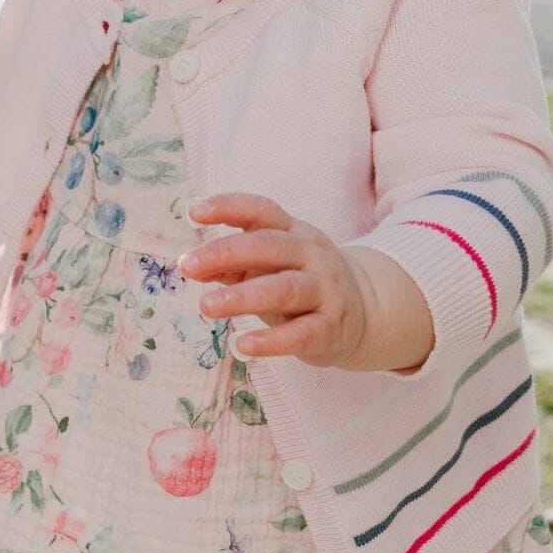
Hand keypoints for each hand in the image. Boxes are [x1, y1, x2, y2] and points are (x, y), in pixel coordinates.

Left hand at [176, 193, 377, 368]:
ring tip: (206, 306)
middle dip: (226, 252)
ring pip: (285, 288)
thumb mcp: (270, 266)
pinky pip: (301, 333)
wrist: (364, 312)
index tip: (194, 212)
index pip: (262, 211)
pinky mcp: (331, 327)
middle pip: (270, 246)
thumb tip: (191, 265)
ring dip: (243, 296)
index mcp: (294, 232)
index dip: (229, 207)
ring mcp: (325, 290)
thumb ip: (231, 264)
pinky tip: (243, 345)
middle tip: (188, 265)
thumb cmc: (302, 284)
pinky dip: (271, 340)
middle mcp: (312, 255)